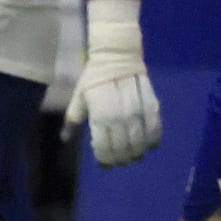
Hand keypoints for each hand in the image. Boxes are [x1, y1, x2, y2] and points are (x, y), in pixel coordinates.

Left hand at [63, 0, 162, 166]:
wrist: (117, 56)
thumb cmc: (93, 78)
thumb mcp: (78, 97)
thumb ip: (73, 119)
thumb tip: (65, 139)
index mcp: (100, 117)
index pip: (104, 147)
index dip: (105, 160)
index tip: (104, 164)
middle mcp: (120, 117)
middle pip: (123, 149)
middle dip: (120, 159)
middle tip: (118, 162)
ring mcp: (138, 112)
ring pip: (140, 142)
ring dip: (137, 153)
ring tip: (132, 156)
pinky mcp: (152, 106)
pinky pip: (156, 129)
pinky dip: (153, 141)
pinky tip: (149, 145)